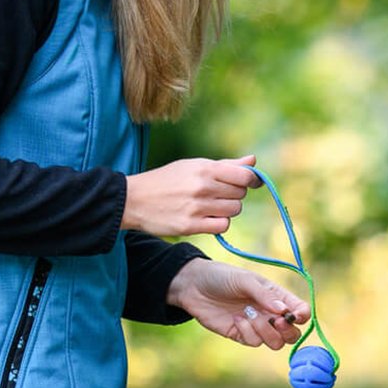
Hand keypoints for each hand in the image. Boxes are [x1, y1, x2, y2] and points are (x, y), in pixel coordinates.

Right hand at [121, 154, 261, 236]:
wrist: (134, 199)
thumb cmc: (167, 180)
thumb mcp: (193, 165)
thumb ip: (225, 165)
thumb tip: (253, 160)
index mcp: (204, 168)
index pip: (245, 176)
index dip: (251, 180)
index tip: (248, 183)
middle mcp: (202, 187)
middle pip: (240, 194)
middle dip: (234, 194)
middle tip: (219, 194)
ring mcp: (197, 207)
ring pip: (234, 211)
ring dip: (227, 210)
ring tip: (211, 206)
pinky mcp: (190, 226)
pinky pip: (222, 226)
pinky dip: (219, 223)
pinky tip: (208, 218)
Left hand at [166, 259, 310, 349]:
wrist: (194, 287)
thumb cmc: (222, 277)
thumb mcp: (244, 280)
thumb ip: (264, 295)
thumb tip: (284, 311)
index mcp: (277, 296)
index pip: (300, 310)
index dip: (303, 315)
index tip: (295, 315)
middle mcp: (271, 314)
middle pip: (292, 333)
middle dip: (287, 330)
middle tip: (275, 321)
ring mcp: (257, 326)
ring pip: (276, 342)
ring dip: (265, 331)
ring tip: (248, 314)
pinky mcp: (242, 335)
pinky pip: (254, 342)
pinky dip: (247, 331)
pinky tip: (235, 318)